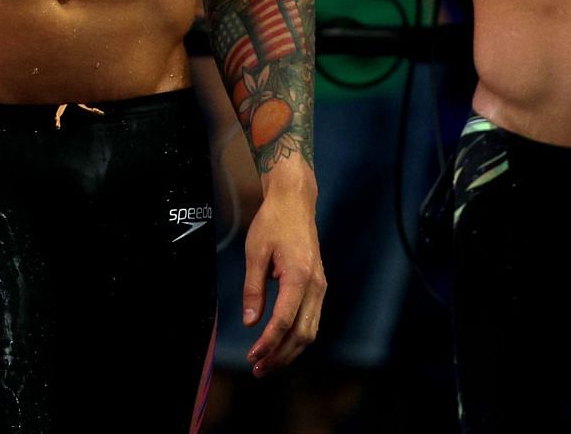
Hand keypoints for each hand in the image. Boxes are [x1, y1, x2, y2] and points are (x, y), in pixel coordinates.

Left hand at [240, 183, 325, 376]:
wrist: (295, 203)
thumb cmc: (273, 223)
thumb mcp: (255, 252)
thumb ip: (253, 289)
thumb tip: (250, 322)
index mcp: (299, 277)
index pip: (284, 321)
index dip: (267, 343)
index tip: (252, 356)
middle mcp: (316, 286)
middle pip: (301, 334)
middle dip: (280, 355)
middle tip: (258, 369)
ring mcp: (321, 287)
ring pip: (310, 331)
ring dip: (290, 351)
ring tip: (268, 363)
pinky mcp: (319, 287)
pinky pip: (312, 320)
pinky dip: (298, 338)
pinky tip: (282, 345)